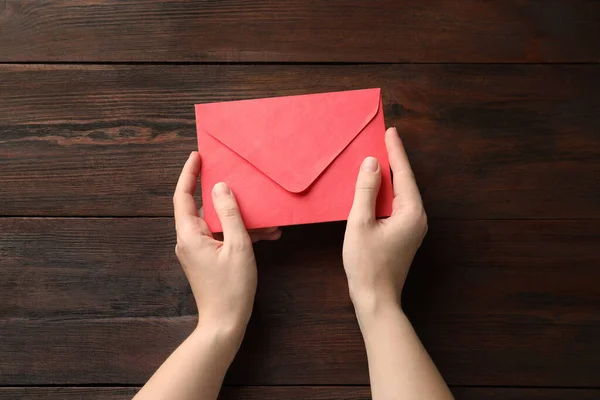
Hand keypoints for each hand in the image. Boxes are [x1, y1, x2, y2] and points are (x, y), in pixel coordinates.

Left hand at [173, 152, 280, 341]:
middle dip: (222, 195)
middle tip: (237, 178)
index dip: (189, 174)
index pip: (183, 196)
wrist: (224, 324)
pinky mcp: (207, 259)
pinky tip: (266, 235)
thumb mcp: (238, 246)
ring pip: (216, 223)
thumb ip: (229, 213)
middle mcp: (188, 240)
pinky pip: (222, 237)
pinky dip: (240, 233)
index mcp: (189, 235)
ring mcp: (197, 251)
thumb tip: (220, 187)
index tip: (197, 155)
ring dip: (239, 218)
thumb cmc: (231, 287)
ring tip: (267, 218)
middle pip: (201, 207)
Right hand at [342, 127, 426, 313]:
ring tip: (378, 159)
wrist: (376, 300)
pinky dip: (385, 194)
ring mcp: (413, 228)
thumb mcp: (360, 223)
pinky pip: (396, 206)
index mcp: (411, 212)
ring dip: (389, 178)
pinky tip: (374, 189)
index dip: (395, 152)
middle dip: (394, 162)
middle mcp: (418, 218)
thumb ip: (366, 191)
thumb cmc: (367, 264)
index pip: (404, 174)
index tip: (391, 132)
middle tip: (383, 140)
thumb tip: (371, 163)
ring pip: (400, 195)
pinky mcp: (405, 236)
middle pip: (405, 183)